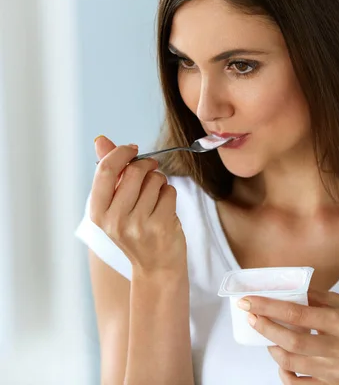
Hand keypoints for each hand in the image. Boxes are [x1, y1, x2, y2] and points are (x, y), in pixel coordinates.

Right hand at [90, 136, 186, 273]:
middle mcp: (114, 219)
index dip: (121, 153)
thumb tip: (101, 140)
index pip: (105, 170)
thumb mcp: (116, 205)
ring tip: (156, 199)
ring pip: (155, 180)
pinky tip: (165, 209)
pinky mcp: (160, 225)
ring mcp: (138, 224)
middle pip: (134, 171)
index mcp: (98, 212)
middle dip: (146, 166)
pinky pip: (170, 191)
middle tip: (151, 171)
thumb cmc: (136, 231)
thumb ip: (109, 172)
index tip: (133, 149)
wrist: (157, 267)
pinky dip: (170, 194)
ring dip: (160, 182)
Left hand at [239, 290, 338, 384]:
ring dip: (272, 347)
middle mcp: (338, 348)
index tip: (251, 300)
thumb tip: (293, 290)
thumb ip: (321, 298)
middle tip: (250, 315)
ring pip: (292, 363)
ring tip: (266, 334)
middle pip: (292, 341)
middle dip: (265, 327)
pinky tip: (280, 359)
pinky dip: (284, 372)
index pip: (299, 314)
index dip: (270, 307)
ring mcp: (334, 371)